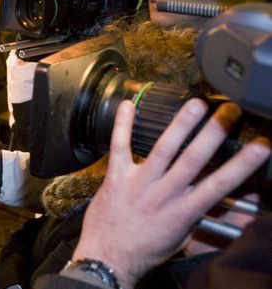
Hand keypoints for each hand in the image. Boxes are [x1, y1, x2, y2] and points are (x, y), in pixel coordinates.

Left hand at [71, 99, 269, 288]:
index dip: (242, 164)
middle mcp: (164, 194)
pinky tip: (129, 105)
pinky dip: (122, 125)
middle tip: (229, 111)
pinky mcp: (116, 177)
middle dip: (214, 133)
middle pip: (193, 159)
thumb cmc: (146, 249)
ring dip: (180, 125)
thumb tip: (230, 205)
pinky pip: (119, 146)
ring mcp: (139, 183)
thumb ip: (201, 215)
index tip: (260, 145)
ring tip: (196, 105)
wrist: (108, 258)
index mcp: (184, 211)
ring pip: (163, 149)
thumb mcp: (183, 237)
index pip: (220, 184)